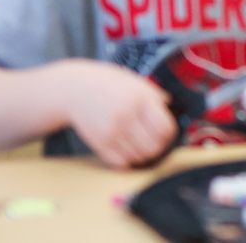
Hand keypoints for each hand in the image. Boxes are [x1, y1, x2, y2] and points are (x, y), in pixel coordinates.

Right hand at [60, 60, 176, 169]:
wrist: (75, 89)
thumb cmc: (110, 84)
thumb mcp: (136, 82)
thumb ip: (154, 95)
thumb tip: (169, 106)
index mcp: (141, 99)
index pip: (165, 128)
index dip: (169, 133)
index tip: (166, 132)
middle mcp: (127, 116)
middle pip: (154, 146)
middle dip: (158, 147)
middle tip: (155, 142)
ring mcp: (112, 131)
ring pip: (138, 156)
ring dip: (143, 154)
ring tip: (140, 146)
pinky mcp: (99, 143)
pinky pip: (120, 162)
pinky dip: (127, 160)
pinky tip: (127, 150)